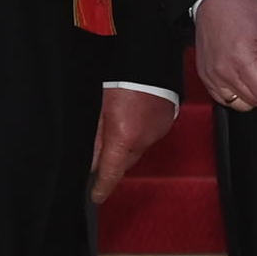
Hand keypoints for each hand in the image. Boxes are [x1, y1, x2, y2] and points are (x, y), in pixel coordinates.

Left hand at [90, 87, 181, 204]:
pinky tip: (130, 117)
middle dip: (113, 161)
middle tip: (100, 153)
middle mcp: (144, 139)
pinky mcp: (165, 123)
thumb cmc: (119, 77)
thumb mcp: (97, 109)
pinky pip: (148, 136)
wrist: (147, 58)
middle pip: (124, 162)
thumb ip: (94, 137)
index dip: (102, 188)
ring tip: (116, 126)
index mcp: (123, 137)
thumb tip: (91, 160)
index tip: (96, 197)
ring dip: (126, 145)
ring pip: (137, 149)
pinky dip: (138, 133)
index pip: (111, 173)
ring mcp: (157, 132)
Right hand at [193, 0, 256, 112]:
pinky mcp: (206, 77)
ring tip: (255, 68)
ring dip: (254, 91)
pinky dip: (238, 92)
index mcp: (243, 59)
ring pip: (242, 104)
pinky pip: (225, 99)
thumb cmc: (242, 7)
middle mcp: (224, 71)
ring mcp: (212, 76)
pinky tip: (242, 74)